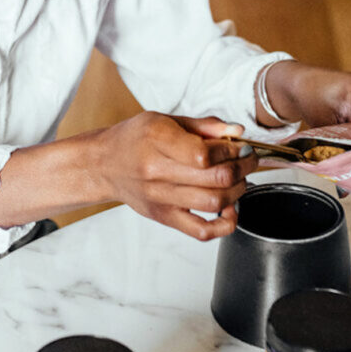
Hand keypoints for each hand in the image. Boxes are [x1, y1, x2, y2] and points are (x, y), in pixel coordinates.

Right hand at [95, 111, 260, 240]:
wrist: (104, 164)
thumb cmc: (133, 139)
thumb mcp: (165, 120)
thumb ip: (203, 125)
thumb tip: (236, 132)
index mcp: (158, 140)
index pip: (206, 153)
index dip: (233, 150)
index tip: (241, 146)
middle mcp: (157, 171)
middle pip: (216, 178)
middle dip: (242, 168)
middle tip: (247, 161)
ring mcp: (161, 198)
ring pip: (214, 202)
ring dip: (238, 191)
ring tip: (239, 180)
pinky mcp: (164, 217)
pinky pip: (201, 231)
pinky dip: (224, 224)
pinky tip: (229, 209)